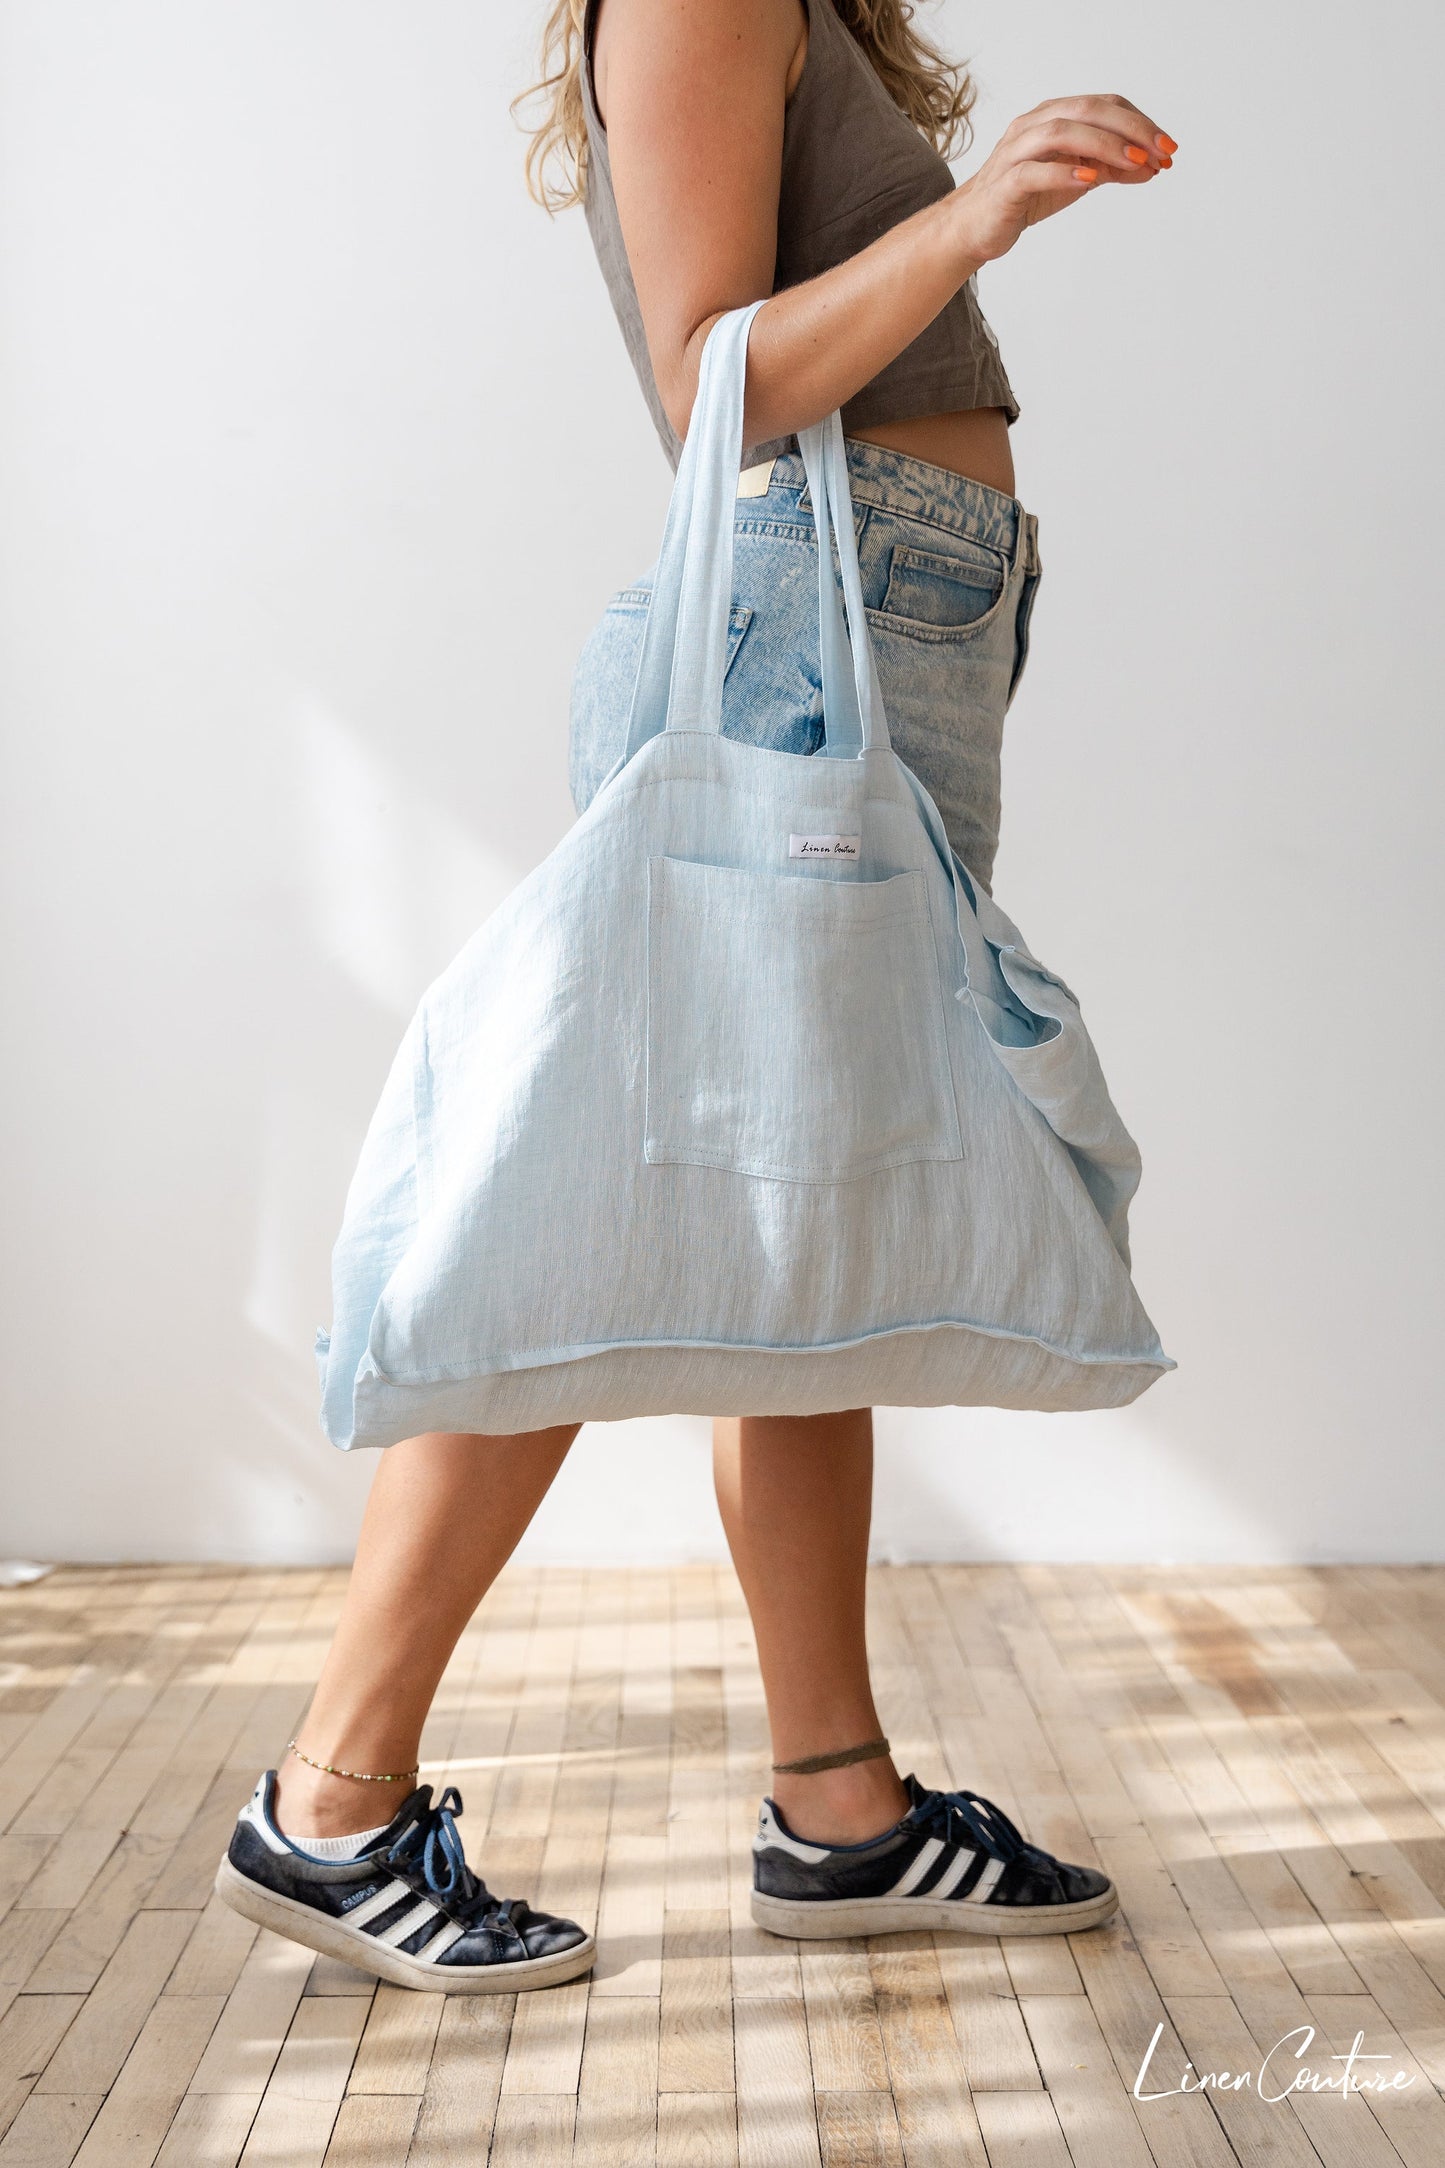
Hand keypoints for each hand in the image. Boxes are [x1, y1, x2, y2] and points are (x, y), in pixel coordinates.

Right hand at [949, 95, 1175, 265]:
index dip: (1140, 122)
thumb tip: (1152, 167)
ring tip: (1135, 162)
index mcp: (1053, 117)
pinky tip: (1090, 179)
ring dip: (1103, 145)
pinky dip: (1064, 172)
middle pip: (1087, 110)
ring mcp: (1015, 152)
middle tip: (1161, 151)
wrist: (974, 228)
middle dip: (1130, 129)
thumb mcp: (1077, 180)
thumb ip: (1112, 169)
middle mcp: (1033, 125)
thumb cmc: (1023, 198)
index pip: (1104, 105)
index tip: (1168, 147)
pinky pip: (1033, 172)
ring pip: (1061, 132)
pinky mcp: (1003, 184)